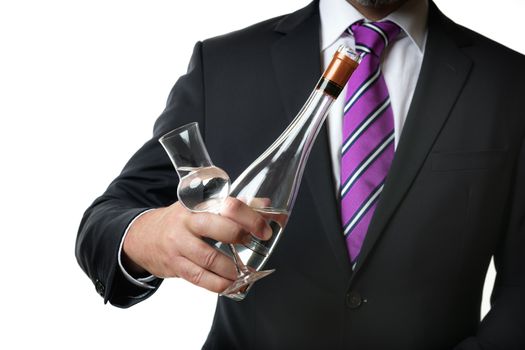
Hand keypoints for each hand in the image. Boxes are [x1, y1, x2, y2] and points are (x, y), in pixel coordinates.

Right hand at [122, 197, 272, 292]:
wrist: (144, 236)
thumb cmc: (181, 221)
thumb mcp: (203, 207)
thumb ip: (235, 206)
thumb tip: (266, 205)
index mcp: (199, 204)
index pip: (228, 205)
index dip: (250, 217)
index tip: (264, 229)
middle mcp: (187, 222)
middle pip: (217, 228)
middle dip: (240, 238)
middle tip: (255, 246)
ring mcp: (179, 244)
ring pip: (208, 258)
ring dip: (231, 268)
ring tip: (245, 272)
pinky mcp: (175, 264)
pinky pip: (198, 278)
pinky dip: (217, 284)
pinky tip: (229, 286)